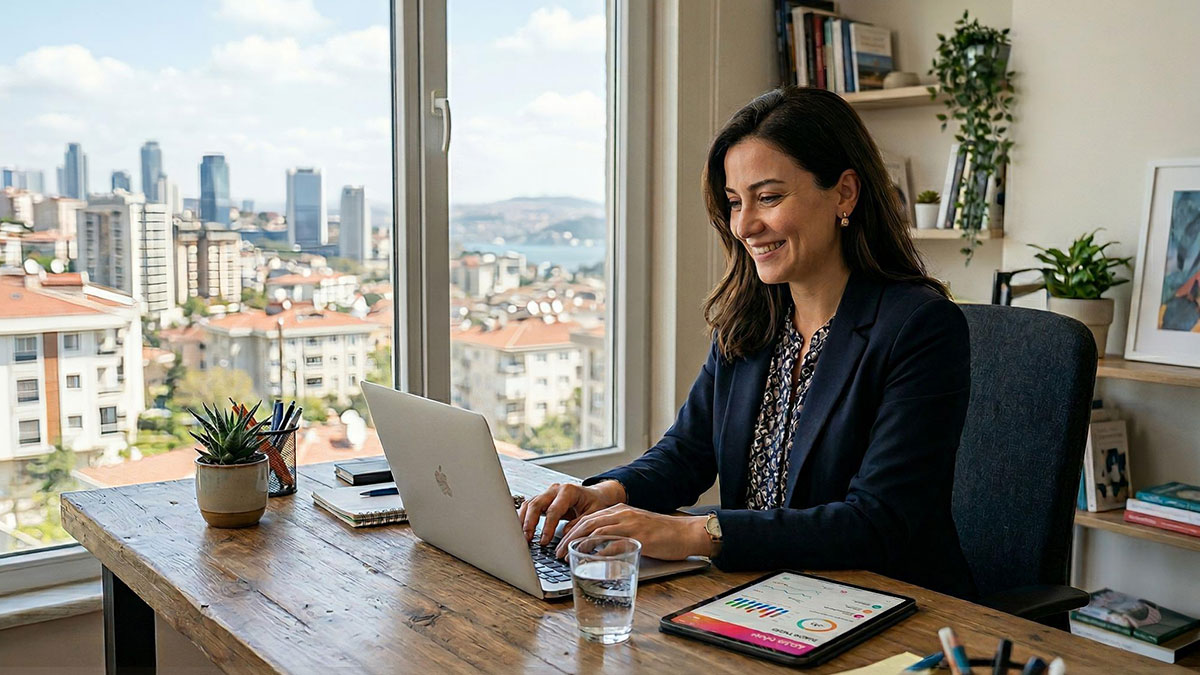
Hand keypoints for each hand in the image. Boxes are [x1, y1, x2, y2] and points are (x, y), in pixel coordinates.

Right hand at [518, 480, 625, 544]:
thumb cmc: (595, 503)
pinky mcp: (544, 500)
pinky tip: (522, 529)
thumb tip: (565, 534)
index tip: (544, 541)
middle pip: (536, 504)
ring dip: (524, 520)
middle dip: (530, 522)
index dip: (547, 527)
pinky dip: (524, 517)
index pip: (553, 510)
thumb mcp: (593, 513)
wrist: (595, 495)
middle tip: (527, 539)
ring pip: (530, 504)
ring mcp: (548, 493)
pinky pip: (530, 506)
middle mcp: (555, 489)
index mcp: (569, 491)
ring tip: (522, 536)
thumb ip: (579, 523)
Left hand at [555, 504, 715, 560]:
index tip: (560, 543)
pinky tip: (591, 560)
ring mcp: (630, 524)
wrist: (686, 533)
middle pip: (586, 524)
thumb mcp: (635, 528)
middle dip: (568, 539)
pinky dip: (600, 552)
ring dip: (579, 545)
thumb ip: (617, 533)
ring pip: (596, 531)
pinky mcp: (639, 536)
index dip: (571, 531)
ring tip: (568, 557)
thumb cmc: (662, 534)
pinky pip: (614, 543)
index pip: (587, 518)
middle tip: (558, 553)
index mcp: (619, 510)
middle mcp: (622, 514)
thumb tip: (598, 548)